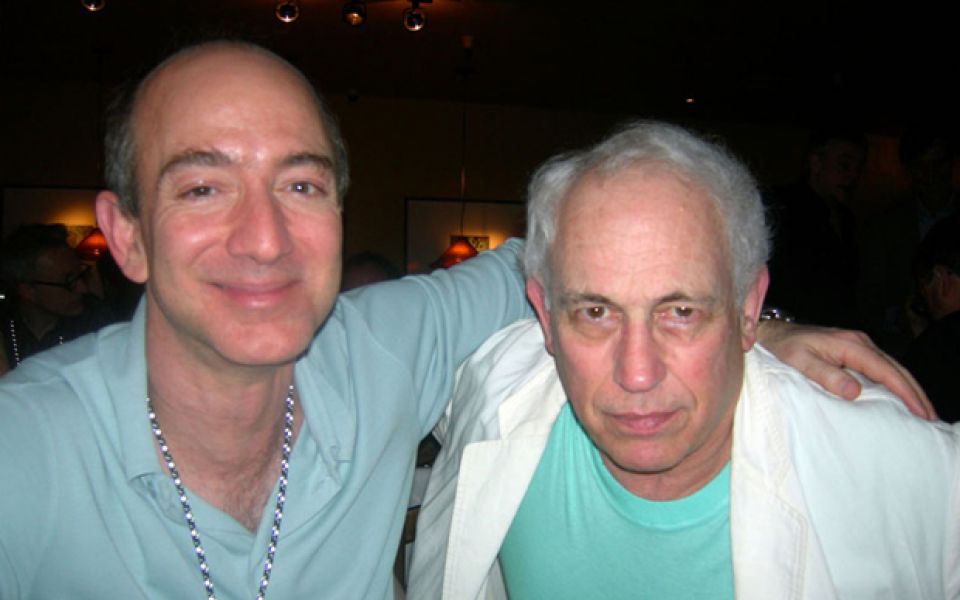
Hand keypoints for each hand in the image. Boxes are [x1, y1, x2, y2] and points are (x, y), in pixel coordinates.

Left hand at [757, 320, 934, 419]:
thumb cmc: (783, 348)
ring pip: (892, 368)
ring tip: (923, 412)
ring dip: (908, 389)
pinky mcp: (853, 352)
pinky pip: (881, 369)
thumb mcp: (799, 362)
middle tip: (931, 418)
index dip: (905, 392)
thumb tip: (854, 391)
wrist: (771, 333)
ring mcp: (857, 346)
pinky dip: (895, 384)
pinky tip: (902, 399)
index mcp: (850, 344)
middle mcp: (859, 343)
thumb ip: (825, 375)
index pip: (885, 370)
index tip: (919, 412)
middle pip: (896, 368)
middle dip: (915, 393)